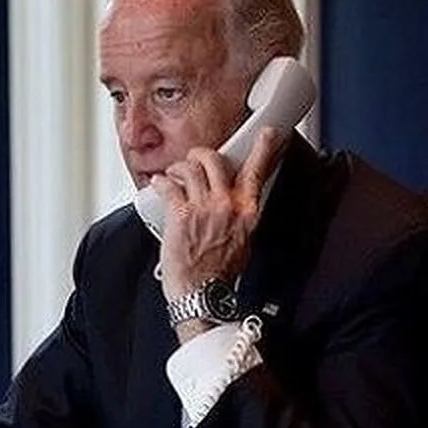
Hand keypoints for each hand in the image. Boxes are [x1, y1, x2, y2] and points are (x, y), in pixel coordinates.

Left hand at [151, 126, 288, 301]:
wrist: (201, 294)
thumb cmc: (219, 275)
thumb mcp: (243, 241)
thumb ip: (240, 216)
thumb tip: (236, 203)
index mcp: (247, 212)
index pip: (259, 170)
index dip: (265, 148)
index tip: (270, 133)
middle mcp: (228, 205)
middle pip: (216, 160)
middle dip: (202, 155)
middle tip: (195, 160)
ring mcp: (204, 208)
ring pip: (190, 167)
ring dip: (179, 168)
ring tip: (174, 175)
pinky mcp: (181, 214)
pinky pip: (168, 185)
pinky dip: (160, 181)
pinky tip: (158, 184)